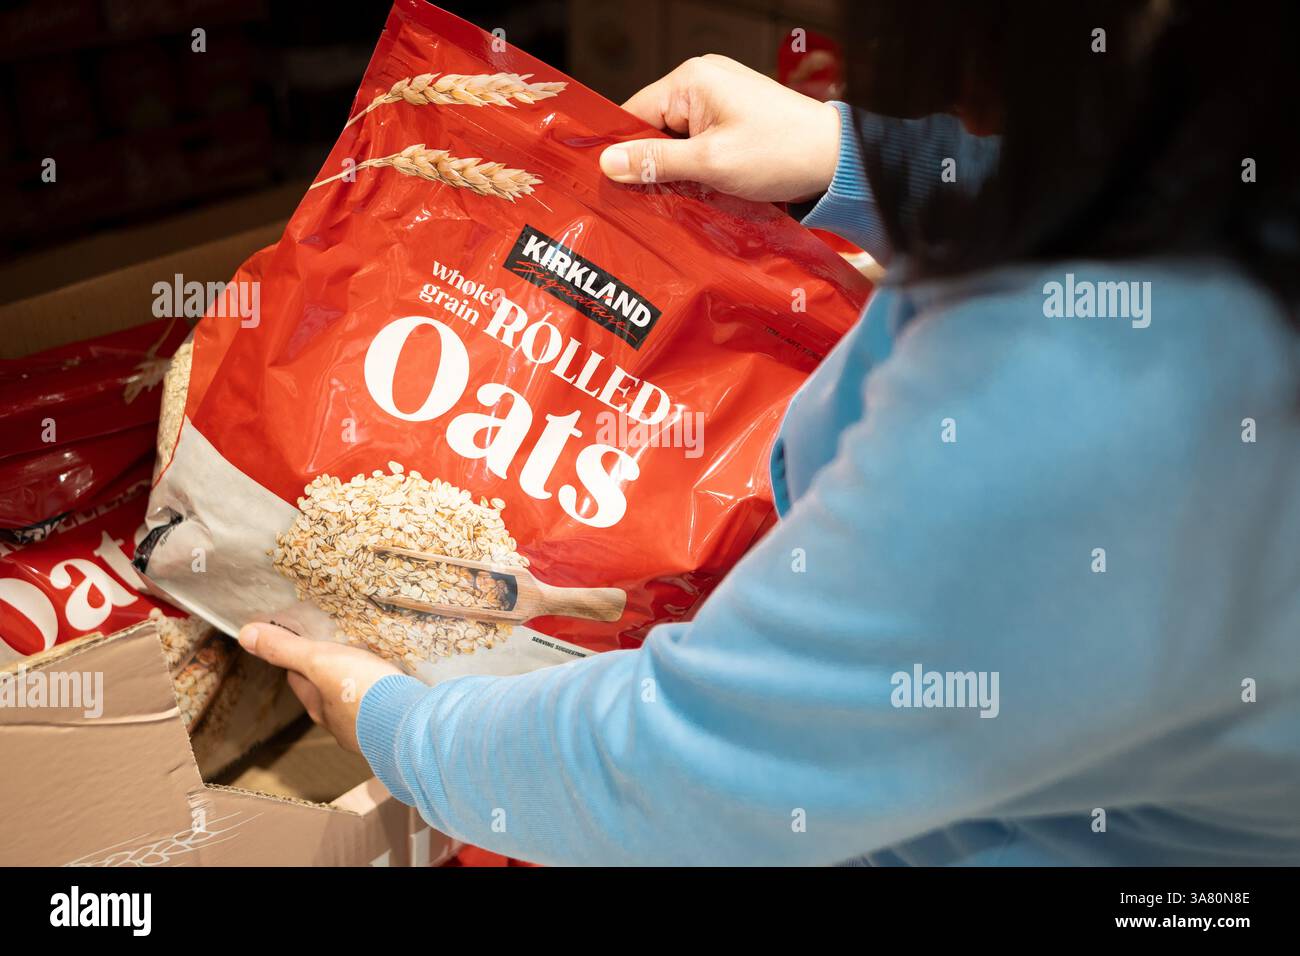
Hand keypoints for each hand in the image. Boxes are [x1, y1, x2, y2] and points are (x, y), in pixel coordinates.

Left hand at [237, 623, 403, 752]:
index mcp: (318, 707)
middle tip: (342, 655)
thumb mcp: (321, 662)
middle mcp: (339, 724)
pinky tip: (393, 693)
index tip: (304, 647)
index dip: (298, 662)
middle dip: (331, 678)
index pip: (299, 680)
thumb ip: (286, 649)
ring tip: (371, 672)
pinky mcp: (394, 731)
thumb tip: (245, 635)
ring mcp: (367, 731)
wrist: (410, 726)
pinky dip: (384, 701)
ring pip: (356, 706)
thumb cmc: (362, 692)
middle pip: (327, 696)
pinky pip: (383, 712)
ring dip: (360, 691)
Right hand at [599, 54, 841, 201]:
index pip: (634, 112)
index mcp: (692, 80)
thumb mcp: (710, 162)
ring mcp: (720, 100)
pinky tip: (697, 190)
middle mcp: (703, 82)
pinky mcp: (734, 120)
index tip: (610, 186)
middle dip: (650, 164)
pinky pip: (698, 143)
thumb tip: (607, 162)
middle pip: (654, 127)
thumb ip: (656, 161)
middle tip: (644, 201)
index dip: (621, 150)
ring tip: (674, 199)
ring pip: (676, 140)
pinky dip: (695, 168)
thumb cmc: (780, 153)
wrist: (835, 159)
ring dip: (675, 170)